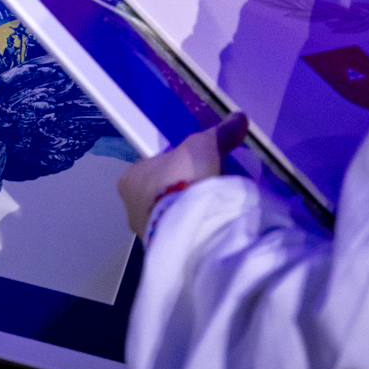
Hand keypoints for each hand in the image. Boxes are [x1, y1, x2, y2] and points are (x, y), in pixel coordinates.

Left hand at [116, 112, 248, 236]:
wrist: (190, 225)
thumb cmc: (184, 178)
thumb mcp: (203, 147)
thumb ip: (219, 133)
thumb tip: (239, 118)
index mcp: (129, 178)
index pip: (152, 168)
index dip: (174, 167)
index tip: (194, 170)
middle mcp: (129, 206)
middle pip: (158, 193)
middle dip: (180, 191)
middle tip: (206, 189)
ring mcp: (144, 231)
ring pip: (167, 216)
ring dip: (185, 212)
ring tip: (210, 210)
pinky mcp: (160, 250)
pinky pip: (177, 235)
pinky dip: (191, 230)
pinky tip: (207, 227)